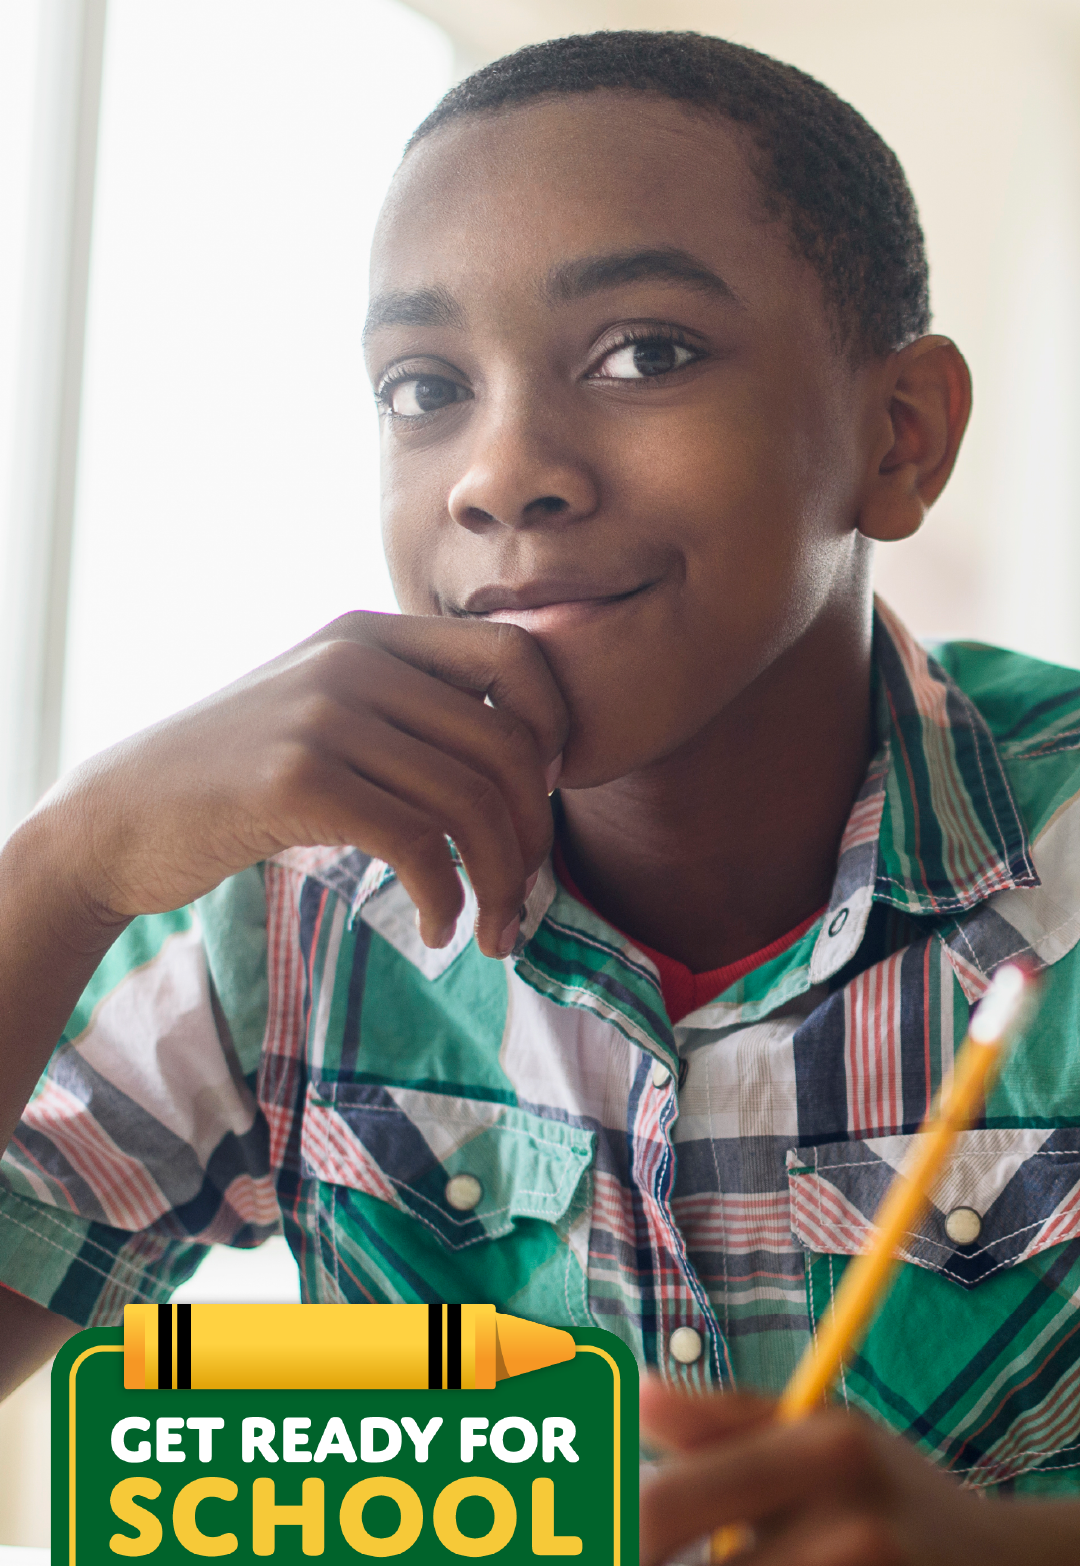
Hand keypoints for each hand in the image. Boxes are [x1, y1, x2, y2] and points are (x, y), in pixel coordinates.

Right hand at [35, 611, 568, 957]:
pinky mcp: (298, 780)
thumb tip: (526, 759)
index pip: (517, 652)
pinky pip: (420, 843)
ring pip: (472, 801)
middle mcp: (355, 658)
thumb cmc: (234, 783)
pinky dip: (448, 898)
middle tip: (525, 896)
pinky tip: (439, 928)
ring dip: (502, 883)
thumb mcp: (322, 715)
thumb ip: (404, 712)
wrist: (118, 817)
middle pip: (507, 742)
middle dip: (535, 834)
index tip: (543, 797)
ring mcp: (325, 714)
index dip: (555, 727)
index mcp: (371, 633)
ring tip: (492, 932)